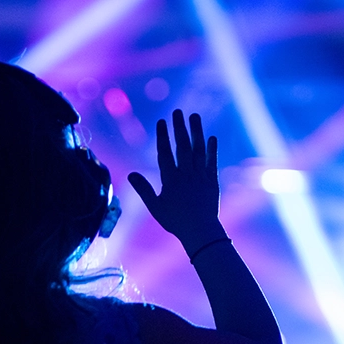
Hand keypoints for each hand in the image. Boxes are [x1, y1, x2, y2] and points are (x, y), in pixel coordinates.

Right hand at [128, 109, 224, 252]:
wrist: (201, 232)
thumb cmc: (175, 221)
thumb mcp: (155, 207)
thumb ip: (144, 190)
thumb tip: (131, 174)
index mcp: (170, 180)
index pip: (165, 153)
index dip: (163, 136)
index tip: (161, 121)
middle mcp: (186, 174)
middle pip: (183, 146)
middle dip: (179, 127)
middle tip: (177, 111)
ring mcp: (201, 176)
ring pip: (198, 150)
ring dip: (197, 131)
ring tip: (195, 116)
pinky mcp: (212, 181)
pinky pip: (212, 161)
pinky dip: (212, 149)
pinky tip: (211, 137)